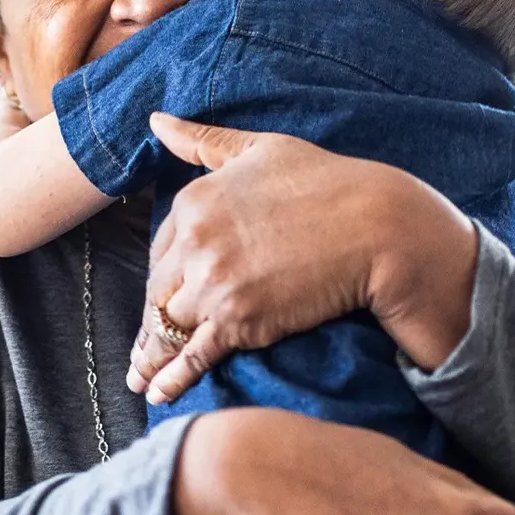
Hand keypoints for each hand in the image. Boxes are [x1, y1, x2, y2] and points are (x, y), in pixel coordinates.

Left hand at [130, 114, 479, 402]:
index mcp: (194, 201)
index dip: (163, 277)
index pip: (161, 249)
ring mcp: (214, 283)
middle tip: (140, 349)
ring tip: (138, 378)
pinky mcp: (238, 320)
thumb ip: (202, 141)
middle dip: (150, 322)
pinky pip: (191, 355)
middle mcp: (195, 242)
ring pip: (166, 327)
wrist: (376, 226)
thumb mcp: (259, 149)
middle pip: (157, 292)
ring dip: (149, 357)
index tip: (161, 298)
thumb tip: (156, 120)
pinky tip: (156, 393)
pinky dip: (170, 378)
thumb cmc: (327, 182)